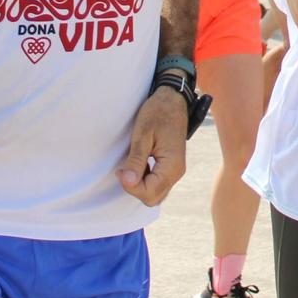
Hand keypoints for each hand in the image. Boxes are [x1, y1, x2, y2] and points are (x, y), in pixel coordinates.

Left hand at [117, 85, 188, 205]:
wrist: (172, 100)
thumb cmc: (157, 113)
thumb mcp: (143, 135)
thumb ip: (136, 160)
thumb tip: (128, 182)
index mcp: (172, 166)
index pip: (149, 193)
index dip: (130, 186)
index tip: (120, 170)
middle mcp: (177, 172)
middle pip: (153, 198)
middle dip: (135, 188)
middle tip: (124, 169)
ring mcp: (175, 171)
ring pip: (155, 193)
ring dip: (139, 185)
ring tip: (131, 165)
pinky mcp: (171, 167)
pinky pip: (157, 184)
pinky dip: (144, 180)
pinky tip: (138, 164)